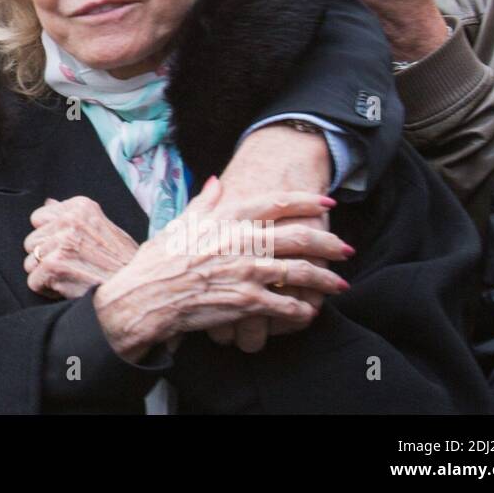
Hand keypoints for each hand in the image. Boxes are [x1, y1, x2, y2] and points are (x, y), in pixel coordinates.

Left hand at [22, 196, 138, 299]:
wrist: (136, 286)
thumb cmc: (122, 260)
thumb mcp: (103, 227)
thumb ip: (72, 215)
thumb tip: (47, 202)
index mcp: (80, 207)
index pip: (39, 218)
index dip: (50, 237)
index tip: (68, 248)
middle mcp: (69, 220)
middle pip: (32, 241)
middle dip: (46, 256)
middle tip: (71, 265)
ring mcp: (60, 243)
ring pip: (30, 262)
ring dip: (46, 274)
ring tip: (71, 276)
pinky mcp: (53, 265)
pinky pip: (33, 281)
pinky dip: (47, 290)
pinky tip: (68, 288)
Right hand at [93, 179, 350, 361]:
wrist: (147, 295)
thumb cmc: (160, 259)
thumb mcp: (181, 222)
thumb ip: (204, 202)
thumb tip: (215, 181)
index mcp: (227, 218)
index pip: (276, 203)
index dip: (306, 201)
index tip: (325, 202)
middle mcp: (242, 242)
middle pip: (300, 236)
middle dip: (329, 242)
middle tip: (346, 248)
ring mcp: (247, 271)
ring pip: (301, 272)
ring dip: (325, 279)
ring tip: (339, 284)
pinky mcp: (248, 301)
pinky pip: (286, 305)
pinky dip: (302, 310)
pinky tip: (309, 311)